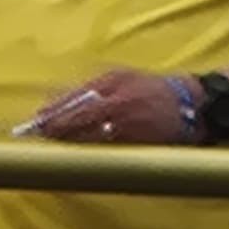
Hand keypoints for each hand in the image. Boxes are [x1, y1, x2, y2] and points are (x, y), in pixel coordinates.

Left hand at [25, 67, 192, 142]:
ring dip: (69, 140)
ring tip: (54, 142)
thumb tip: (57, 99)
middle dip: (57, 127)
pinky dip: (87, 150)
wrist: (188, 105)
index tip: (39, 116)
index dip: (56, 109)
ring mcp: (126, 125)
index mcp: (113, 84)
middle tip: (40, 133)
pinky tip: (76, 152)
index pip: (76, 97)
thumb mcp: (120, 76)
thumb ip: (90, 87)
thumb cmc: (149, 88)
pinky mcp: (134, 143)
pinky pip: (104, 148)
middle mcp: (118, 103)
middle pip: (79, 118)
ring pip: (89, 136)